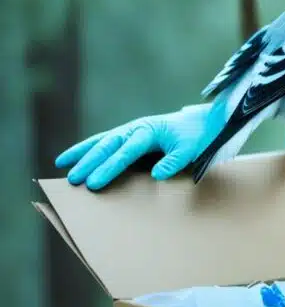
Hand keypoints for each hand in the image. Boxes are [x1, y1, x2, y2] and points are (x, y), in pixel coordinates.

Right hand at [55, 103, 214, 189]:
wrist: (201, 122)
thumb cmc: (196, 138)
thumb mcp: (191, 150)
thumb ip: (174, 162)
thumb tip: (157, 175)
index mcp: (149, 132)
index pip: (125, 152)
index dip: (109, 168)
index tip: (94, 183)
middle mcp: (135, 128)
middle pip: (108, 145)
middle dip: (89, 162)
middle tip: (73, 180)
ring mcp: (130, 129)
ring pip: (101, 140)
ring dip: (82, 153)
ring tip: (61, 165)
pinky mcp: (128, 134)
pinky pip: (104, 140)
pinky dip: (87, 147)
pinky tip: (71, 156)